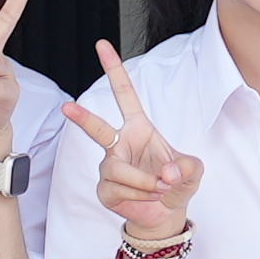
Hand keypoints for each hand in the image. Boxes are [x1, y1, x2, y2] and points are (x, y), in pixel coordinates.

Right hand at [63, 41, 203, 238]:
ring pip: (119, 170)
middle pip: (97, 128)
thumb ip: (187, 168)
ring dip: (146, 182)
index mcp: (138, 128)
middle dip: (82, 118)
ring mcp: (109, 167)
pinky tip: (148, 197)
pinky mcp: (105, 189)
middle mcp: (119, 144)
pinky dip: (141, 195)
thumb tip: (168, 173)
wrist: (166, 213)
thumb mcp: (193, 170)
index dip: (114, 69)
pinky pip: (119, 190)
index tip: (101, 45)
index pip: (124, 94)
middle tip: (66, 108)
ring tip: (161, 188)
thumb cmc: (176, 181)